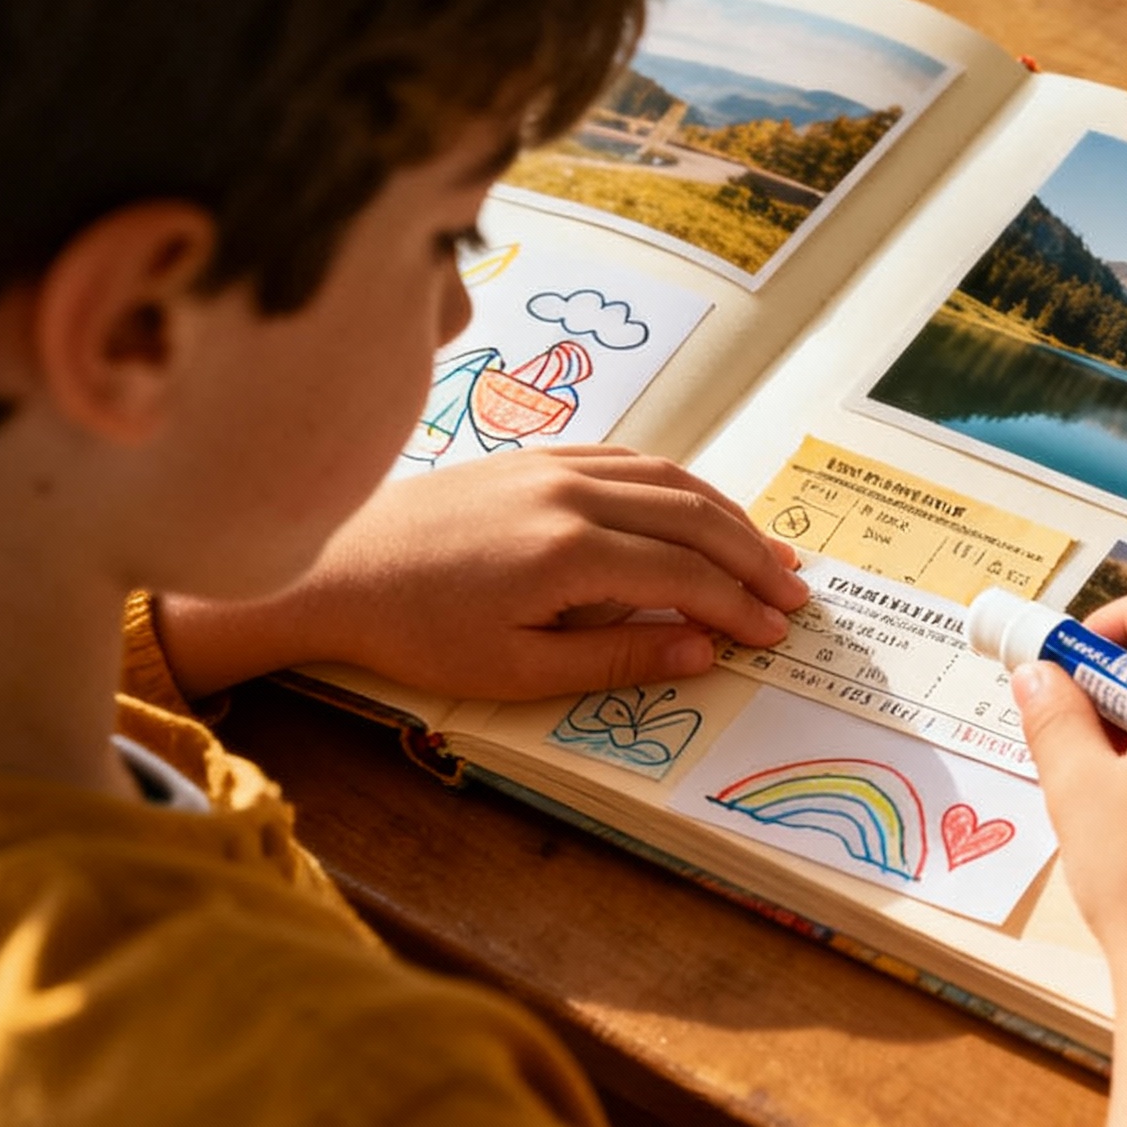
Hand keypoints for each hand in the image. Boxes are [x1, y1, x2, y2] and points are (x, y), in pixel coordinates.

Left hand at [153, 447, 807, 699]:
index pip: (685, 576)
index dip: (738, 607)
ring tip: (768, 554)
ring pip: (670, 479)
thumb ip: (617, 662)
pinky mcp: (537, 455)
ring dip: (728, 516)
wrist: (334, 566)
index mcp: (569, 553)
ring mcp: (554, 465)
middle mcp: (571, 495)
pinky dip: (681, 485)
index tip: (774, 635)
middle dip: (752, 559)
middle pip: (693, 519)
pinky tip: (702, 510)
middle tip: (792, 597)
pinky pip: (630, 459)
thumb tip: (703, 654)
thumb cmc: (417, 631)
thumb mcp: (517, 671)